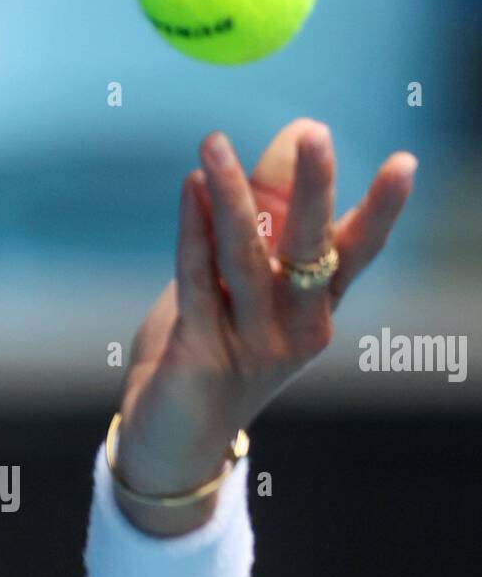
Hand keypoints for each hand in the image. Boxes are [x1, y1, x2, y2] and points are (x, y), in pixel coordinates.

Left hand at [114, 118, 416, 527]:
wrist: (172, 443)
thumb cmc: (210, 353)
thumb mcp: (242, 289)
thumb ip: (262, 224)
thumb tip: (292, 138)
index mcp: (314, 314)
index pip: (355, 254)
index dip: (378, 210)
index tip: (403, 163)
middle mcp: (293, 331)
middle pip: (309, 251)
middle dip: (313, 191)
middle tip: (318, 133)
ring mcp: (249, 346)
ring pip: (245, 258)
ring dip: (230, 195)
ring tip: (213, 143)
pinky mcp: (201, 354)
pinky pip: (197, 279)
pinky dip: (192, 230)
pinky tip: (190, 188)